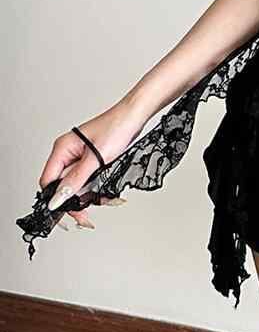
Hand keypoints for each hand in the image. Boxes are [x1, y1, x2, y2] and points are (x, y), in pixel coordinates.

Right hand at [38, 103, 144, 228]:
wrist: (136, 115)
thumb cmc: (117, 128)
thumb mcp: (96, 159)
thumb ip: (76, 180)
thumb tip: (57, 200)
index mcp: (62, 149)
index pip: (48, 181)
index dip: (56, 199)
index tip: (69, 213)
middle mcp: (68, 152)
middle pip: (63, 185)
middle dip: (77, 200)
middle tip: (88, 215)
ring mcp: (81, 156)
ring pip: (78, 184)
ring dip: (91, 194)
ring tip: (106, 200)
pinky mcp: (93, 158)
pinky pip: (90, 178)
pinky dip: (98, 186)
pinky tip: (109, 193)